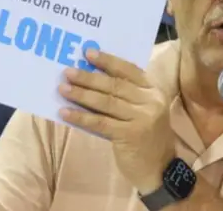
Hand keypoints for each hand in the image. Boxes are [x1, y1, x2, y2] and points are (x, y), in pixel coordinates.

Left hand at [58, 48, 175, 193]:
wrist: (160, 169)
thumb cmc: (147, 136)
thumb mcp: (143, 110)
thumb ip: (126, 95)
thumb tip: (91, 79)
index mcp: (153, 90)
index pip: (129, 70)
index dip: (108, 61)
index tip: (88, 53)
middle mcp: (150, 101)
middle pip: (114, 85)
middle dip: (88, 77)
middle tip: (67, 71)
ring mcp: (142, 118)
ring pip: (106, 102)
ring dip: (81, 94)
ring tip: (62, 89)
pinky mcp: (130, 135)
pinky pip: (100, 122)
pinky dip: (81, 116)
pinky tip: (65, 112)